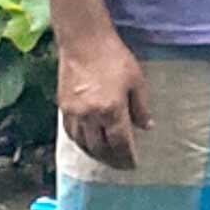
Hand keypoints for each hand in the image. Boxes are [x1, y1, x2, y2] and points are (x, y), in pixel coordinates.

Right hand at [57, 34, 149, 169]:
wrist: (84, 43)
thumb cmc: (115, 59)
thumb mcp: (137, 82)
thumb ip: (141, 107)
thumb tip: (147, 127)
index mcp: (111, 110)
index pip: (119, 142)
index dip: (127, 156)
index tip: (133, 165)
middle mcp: (90, 116)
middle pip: (100, 147)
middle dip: (112, 160)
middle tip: (121, 166)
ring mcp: (73, 113)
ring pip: (83, 143)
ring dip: (95, 155)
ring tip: (106, 159)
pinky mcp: (62, 107)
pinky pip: (71, 133)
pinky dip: (81, 143)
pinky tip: (88, 144)